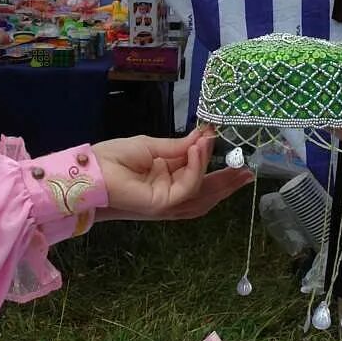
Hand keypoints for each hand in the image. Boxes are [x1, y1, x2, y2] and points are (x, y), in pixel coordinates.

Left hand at [94, 128, 253, 221]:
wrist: (93, 169)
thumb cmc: (115, 157)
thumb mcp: (154, 146)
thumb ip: (180, 146)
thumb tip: (205, 136)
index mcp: (168, 180)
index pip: (199, 179)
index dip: (218, 170)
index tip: (234, 156)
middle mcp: (170, 194)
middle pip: (206, 193)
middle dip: (228, 183)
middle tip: (248, 171)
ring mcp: (167, 202)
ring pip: (201, 193)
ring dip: (218, 177)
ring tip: (235, 161)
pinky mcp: (162, 204)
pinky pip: (187, 187)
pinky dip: (196, 168)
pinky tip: (199, 150)